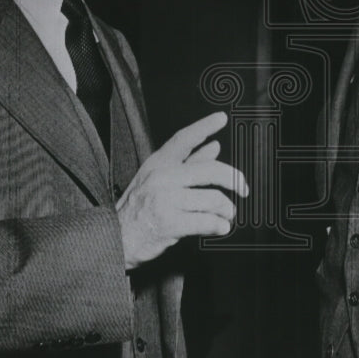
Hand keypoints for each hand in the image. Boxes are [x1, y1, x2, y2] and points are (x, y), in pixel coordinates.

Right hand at [116, 111, 248, 271]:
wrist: (116, 238)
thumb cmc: (138, 209)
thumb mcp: (157, 179)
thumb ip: (186, 163)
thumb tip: (213, 148)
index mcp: (158, 164)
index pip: (183, 139)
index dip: (204, 126)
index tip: (221, 118)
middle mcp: (162, 177)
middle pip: (210, 170)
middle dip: (233, 179)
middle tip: (242, 188)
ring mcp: (165, 199)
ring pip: (212, 198)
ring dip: (227, 209)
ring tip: (227, 215)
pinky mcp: (170, 222)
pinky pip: (206, 220)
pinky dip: (218, 225)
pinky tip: (220, 227)